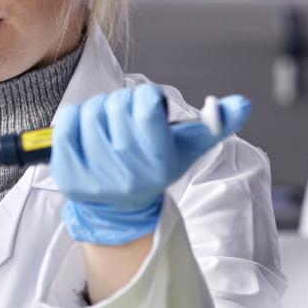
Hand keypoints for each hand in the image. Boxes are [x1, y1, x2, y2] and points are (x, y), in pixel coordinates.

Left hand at [50, 84, 250, 244]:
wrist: (120, 209)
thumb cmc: (156, 166)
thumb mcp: (188, 149)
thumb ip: (217, 124)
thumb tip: (243, 104)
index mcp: (158, 161)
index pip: (145, 105)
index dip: (146, 97)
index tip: (148, 105)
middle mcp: (127, 171)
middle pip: (116, 106)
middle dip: (122, 103)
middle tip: (126, 116)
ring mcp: (95, 176)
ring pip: (90, 111)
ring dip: (98, 109)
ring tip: (108, 124)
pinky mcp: (68, 175)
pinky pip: (64, 125)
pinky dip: (74, 119)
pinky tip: (86, 129)